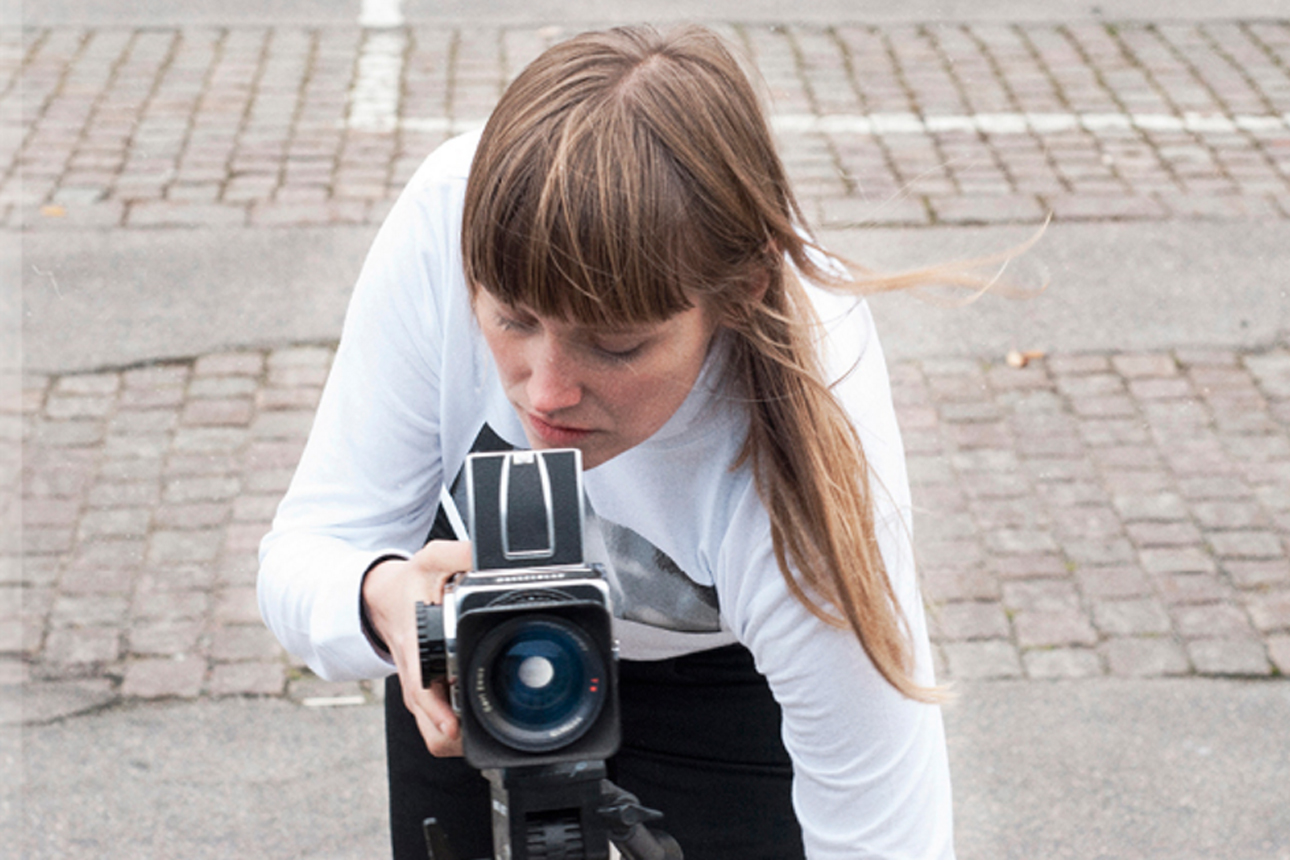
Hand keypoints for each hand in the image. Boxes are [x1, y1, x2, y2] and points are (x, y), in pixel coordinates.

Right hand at [362, 540, 472, 756]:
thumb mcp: (431, 560)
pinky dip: (457, 727)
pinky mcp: (425, 697)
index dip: (440, 716)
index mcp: (416, 651)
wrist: (380, 598)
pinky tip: (477, 713)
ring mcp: (419, 693)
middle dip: (459, 736)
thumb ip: (460, 553)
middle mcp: (416, 680)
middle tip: (488, 726)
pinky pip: (439, 725)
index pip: (424, 694)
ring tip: (487, 722)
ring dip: (459, 735)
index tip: (456, 726)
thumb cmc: (407, 584)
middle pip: (433, 729)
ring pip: (435, 734)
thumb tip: (485, 552)